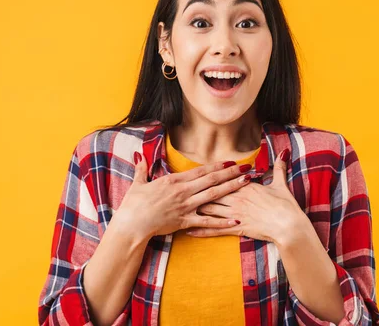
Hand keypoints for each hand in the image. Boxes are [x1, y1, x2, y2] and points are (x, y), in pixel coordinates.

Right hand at [113, 151, 252, 243]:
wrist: (132, 224)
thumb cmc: (133, 204)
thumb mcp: (138, 183)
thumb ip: (142, 169)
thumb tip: (139, 155)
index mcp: (174, 181)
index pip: (200, 171)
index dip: (217, 166)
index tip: (230, 161)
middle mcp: (183, 191)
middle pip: (211, 180)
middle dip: (230, 173)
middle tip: (246, 167)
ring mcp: (186, 206)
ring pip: (213, 196)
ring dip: (231, 188)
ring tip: (246, 183)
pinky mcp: (185, 221)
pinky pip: (207, 221)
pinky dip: (222, 222)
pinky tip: (235, 220)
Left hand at [188, 148, 306, 245]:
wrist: (289, 226)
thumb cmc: (286, 206)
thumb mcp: (281, 184)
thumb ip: (279, 168)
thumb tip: (283, 153)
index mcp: (245, 187)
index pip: (223, 179)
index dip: (209, 177)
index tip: (196, 174)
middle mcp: (237, 198)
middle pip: (211, 192)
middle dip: (195, 191)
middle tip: (180, 190)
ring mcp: (235, 213)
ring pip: (209, 209)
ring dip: (193, 208)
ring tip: (179, 207)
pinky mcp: (236, 228)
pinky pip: (214, 229)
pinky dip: (200, 230)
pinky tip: (188, 230)